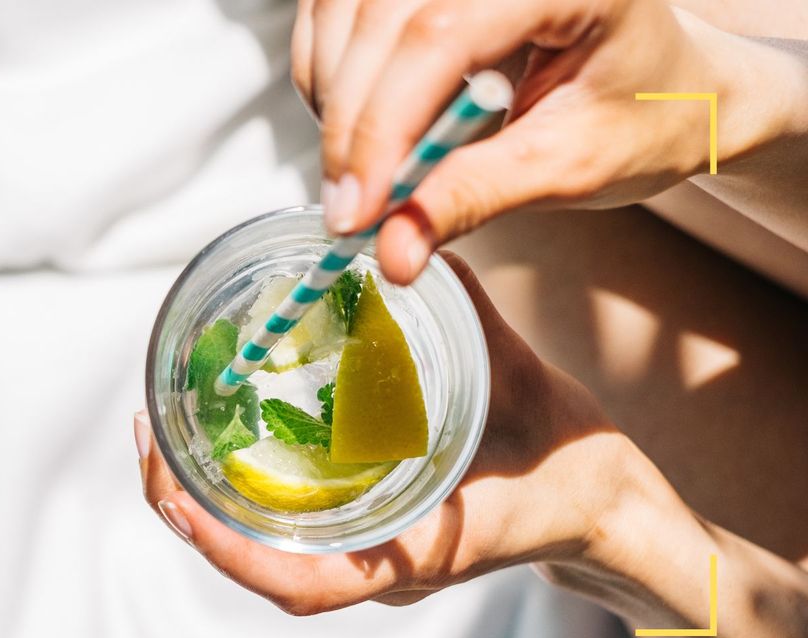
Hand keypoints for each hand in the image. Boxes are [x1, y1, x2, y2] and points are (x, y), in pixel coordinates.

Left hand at [135, 253, 675, 615]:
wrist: (600, 501)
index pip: (300, 584)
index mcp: (413, 554)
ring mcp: (372, 557)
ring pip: (265, 549)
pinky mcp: (373, 535)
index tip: (176, 499)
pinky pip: (289, 527)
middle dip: (189, 508)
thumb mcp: (519, 390)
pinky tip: (221, 434)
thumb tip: (402, 248)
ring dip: (203, 498)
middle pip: (259, 564)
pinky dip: (241, 487)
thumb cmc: (567, 464)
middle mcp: (378, 567)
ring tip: (163, 431)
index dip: (228, 550)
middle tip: (149, 432)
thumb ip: (462, 321)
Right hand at [292, 0, 803, 283]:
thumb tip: (391, 252)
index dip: (384, 125)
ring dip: (332, 98)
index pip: (441, 34)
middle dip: (351, 125)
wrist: (670, 85)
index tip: (359, 211)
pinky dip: (328, 74)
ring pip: (345, 9)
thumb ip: (475, 200)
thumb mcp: (571, 167)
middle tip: (349, 215)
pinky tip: (354, 129)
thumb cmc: (645, 116)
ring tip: (359, 175)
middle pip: (383, 20)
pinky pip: (338, 11)